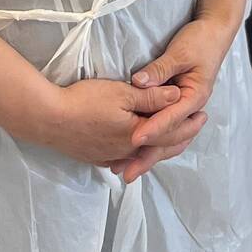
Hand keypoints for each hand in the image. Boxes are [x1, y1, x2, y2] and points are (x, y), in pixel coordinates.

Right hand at [33, 78, 181, 169]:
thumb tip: (178, 96)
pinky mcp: (95, 157)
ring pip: (142, 155)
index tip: (203, 115)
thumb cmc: (86, 101)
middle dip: (179, 139)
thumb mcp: (123, 93)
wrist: (48, 119)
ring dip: (160, 148)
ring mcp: (110, 156)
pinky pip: (124, 158)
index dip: (189, 123)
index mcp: (138, 135)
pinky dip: (137, 154)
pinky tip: (136, 152)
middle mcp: (127, 151)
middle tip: (194, 130)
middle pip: (160, 148)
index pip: (171, 131)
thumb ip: (152, 97)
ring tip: (170, 141)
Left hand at [113, 17, 237, 182]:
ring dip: (148, 155)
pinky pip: (165, 131)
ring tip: (127, 170)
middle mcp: (191, 108)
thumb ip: (160, 69)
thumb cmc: (199, 41)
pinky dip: (152, 144)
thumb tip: (139, 83)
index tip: (133, 140)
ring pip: (167, 140)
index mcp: (195, 96)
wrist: (214, 34)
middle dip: (147, 156)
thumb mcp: (180, 52)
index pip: (171, 118)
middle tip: (126, 173)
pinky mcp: (177, 107)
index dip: (152, 129)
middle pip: (169, 138)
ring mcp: (184, 110)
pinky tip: (135, 154)